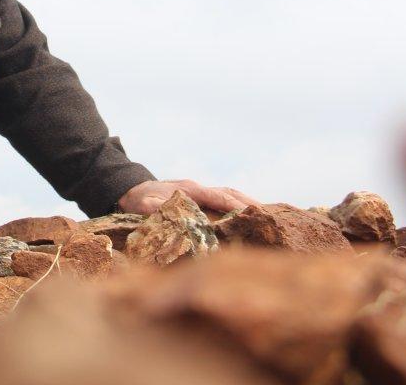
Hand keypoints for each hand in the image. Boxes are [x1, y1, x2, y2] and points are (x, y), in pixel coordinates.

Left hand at [119, 178, 259, 215]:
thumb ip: (153, 208)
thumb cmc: (139, 199)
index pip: (219, 196)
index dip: (237, 204)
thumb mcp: (143, 204)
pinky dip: (238, 205)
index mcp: (190, 190)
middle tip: (272, 217)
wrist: (132, 191)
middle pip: (230, 193)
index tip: (255, 213)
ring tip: (268, 217)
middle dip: (250, 204)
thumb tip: (163, 211)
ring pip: (229, 194)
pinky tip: (249, 217)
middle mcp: (199, 189)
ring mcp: (200, 192)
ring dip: (247, 204)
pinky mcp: (200, 198)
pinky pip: (224, 199)